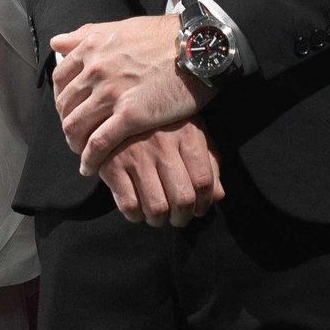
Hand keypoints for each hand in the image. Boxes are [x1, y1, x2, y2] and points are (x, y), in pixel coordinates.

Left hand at [50, 14, 207, 173]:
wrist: (197, 46)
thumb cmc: (164, 36)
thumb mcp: (119, 27)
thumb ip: (85, 35)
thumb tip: (56, 42)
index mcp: (92, 48)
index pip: (60, 79)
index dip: (61, 97)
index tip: (69, 108)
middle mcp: (95, 70)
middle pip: (64, 105)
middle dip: (66, 121)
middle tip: (76, 132)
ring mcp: (111, 93)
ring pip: (75, 125)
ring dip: (74, 142)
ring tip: (80, 151)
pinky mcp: (130, 116)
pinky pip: (98, 143)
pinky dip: (89, 159)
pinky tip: (90, 168)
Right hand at [98, 121, 225, 225]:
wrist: (117, 108)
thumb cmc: (162, 124)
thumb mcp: (192, 132)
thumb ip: (209, 163)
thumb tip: (218, 196)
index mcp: (186, 133)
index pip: (203, 181)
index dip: (205, 203)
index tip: (200, 209)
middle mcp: (162, 143)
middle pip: (183, 199)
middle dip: (183, 217)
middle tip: (179, 216)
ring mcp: (135, 154)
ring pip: (157, 208)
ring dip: (160, 220)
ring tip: (159, 215)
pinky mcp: (112, 165)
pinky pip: (129, 205)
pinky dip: (136, 216)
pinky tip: (139, 208)